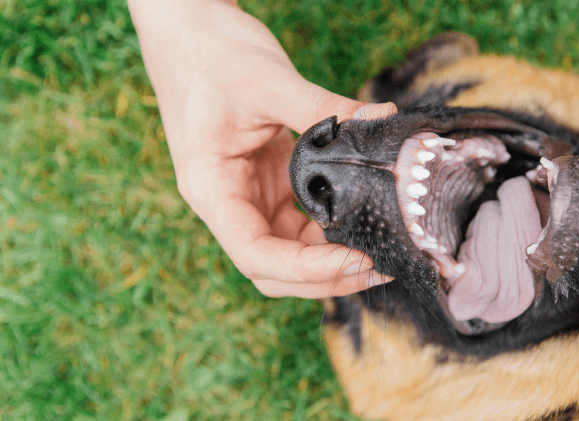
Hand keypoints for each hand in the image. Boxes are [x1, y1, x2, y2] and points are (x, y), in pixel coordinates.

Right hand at [128, 0, 396, 296]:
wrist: (188, 30)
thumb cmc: (212, 54)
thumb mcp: (270, 81)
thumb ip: (326, 108)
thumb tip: (383, 120)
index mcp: (211, 187)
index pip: (254, 253)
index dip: (305, 268)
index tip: (356, 260)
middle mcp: (227, 202)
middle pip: (272, 267)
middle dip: (323, 277)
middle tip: (378, 269)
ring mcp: (247, 196)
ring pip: (288, 250)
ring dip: (329, 260)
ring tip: (379, 253)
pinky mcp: (266, 182)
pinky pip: (298, 221)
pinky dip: (329, 230)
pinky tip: (361, 223)